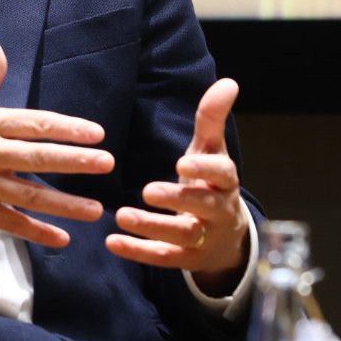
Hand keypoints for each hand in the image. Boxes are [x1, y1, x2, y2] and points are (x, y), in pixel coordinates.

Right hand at [0, 39, 112, 249]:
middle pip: (36, 157)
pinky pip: (10, 223)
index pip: (32, 123)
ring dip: (64, 204)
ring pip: (28, 195)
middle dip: (74, 161)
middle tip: (107, 163)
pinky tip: (63, 239)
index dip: (66, 128)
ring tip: (95, 209)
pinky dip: (37, 232)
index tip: (96, 133)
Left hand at [106, 77, 250, 294]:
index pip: (223, 173)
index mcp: (225, 181)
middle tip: (148, 191)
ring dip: (152, 226)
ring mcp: (203, 237)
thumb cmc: (211, 182)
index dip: (205, 168)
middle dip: (177, 199)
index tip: (182, 161)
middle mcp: (218, 210)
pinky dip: (138, 251)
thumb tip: (228, 82)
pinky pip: (163, 257)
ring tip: (122, 216)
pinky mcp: (186, 258)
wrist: (225, 237)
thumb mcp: (212, 150)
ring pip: (181, 234)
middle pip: (203, 206)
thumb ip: (212, 118)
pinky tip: (112, 242)